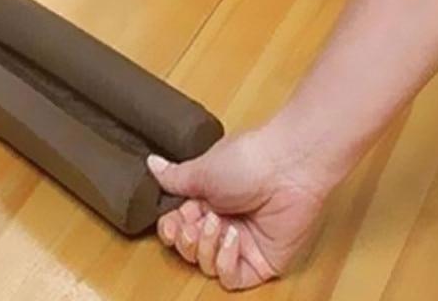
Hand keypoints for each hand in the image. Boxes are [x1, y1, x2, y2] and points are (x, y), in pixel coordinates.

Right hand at [148, 127, 331, 290]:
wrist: (286, 168)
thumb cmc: (246, 160)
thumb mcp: (201, 169)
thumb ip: (175, 177)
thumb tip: (151, 164)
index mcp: (206, 199)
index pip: (178, 225)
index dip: (170, 228)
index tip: (171, 222)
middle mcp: (222, 222)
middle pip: (189, 248)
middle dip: (185, 239)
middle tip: (190, 224)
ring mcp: (241, 244)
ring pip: (206, 265)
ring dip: (205, 246)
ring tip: (215, 223)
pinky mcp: (260, 262)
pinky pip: (232, 277)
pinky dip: (225, 261)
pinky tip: (232, 238)